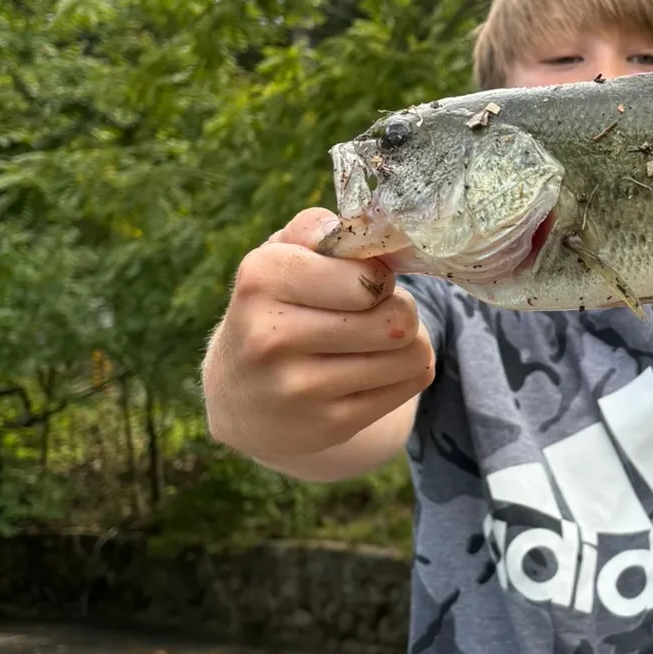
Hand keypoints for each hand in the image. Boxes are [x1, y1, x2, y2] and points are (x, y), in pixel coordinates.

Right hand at [202, 207, 435, 460]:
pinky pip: (411, 382)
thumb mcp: (280, 255)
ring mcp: (299, 389)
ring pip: (410, 351)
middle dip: (399, 307)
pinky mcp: (328, 425)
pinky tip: (373, 368)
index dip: (379, 275)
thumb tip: (375, 230)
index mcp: (262, 279)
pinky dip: (406, 369)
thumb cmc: (275, 306)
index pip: (368, 278)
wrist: (241, 396)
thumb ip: (319, 228)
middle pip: (397, 317)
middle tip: (373, 311)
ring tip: (376, 337)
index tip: (361, 282)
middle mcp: (273, 337)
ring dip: (408, 340)